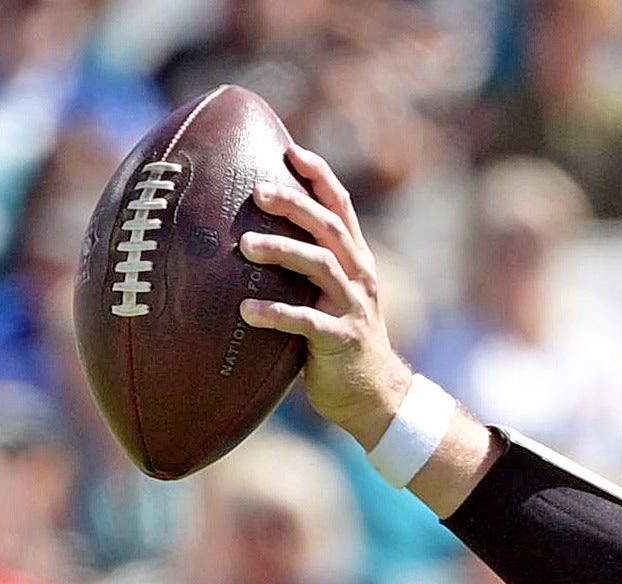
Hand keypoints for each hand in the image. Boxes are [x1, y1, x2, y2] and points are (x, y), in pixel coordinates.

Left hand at [237, 142, 414, 445]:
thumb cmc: (339, 341)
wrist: (376, 395)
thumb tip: (244, 236)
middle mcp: (359, 277)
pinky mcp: (342, 339)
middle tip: (258, 191)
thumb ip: (304, 268)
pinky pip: (306, 322)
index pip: (341, 208)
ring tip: (246, 246)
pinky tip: (246, 310)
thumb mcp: (329, 296)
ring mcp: (353, 307)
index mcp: (356, 261)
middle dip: (295, 205)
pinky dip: (275, 313)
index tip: (290, 150)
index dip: (319, 177)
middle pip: (330, 228)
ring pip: (321, 265)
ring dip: (283, 250)